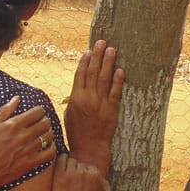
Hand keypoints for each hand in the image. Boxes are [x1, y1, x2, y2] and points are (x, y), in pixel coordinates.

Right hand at [0, 96, 56, 190]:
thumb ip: (5, 110)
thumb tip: (17, 98)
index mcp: (13, 125)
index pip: (36, 112)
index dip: (40, 110)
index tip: (38, 112)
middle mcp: (22, 136)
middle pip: (45, 123)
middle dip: (45, 120)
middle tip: (43, 122)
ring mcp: (28, 150)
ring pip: (48, 136)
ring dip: (49, 132)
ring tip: (45, 132)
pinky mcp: (31, 163)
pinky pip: (49, 153)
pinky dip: (52, 147)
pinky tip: (48, 145)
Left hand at [52, 154, 114, 190]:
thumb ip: (105, 185)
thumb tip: (99, 178)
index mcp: (96, 175)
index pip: (89, 168)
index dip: (85, 176)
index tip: (80, 184)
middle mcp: (84, 172)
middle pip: (79, 165)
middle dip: (77, 172)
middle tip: (73, 184)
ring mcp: (71, 174)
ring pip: (69, 162)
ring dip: (68, 168)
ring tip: (66, 180)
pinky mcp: (60, 178)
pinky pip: (59, 161)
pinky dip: (60, 161)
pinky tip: (59, 167)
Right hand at [63, 40, 124, 170]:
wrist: (89, 148)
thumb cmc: (77, 131)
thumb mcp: (69, 113)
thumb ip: (74, 97)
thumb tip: (80, 84)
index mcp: (75, 98)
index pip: (80, 74)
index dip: (85, 61)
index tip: (88, 50)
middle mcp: (87, 98)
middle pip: (92, 72)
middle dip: (97, 55)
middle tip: (102, 42)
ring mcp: (100, 103)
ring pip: (104, 78)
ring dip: (108, 62)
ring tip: (112, 50)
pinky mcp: (111, 110)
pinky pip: (115, 92)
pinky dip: (118, 80)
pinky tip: (120, 70)